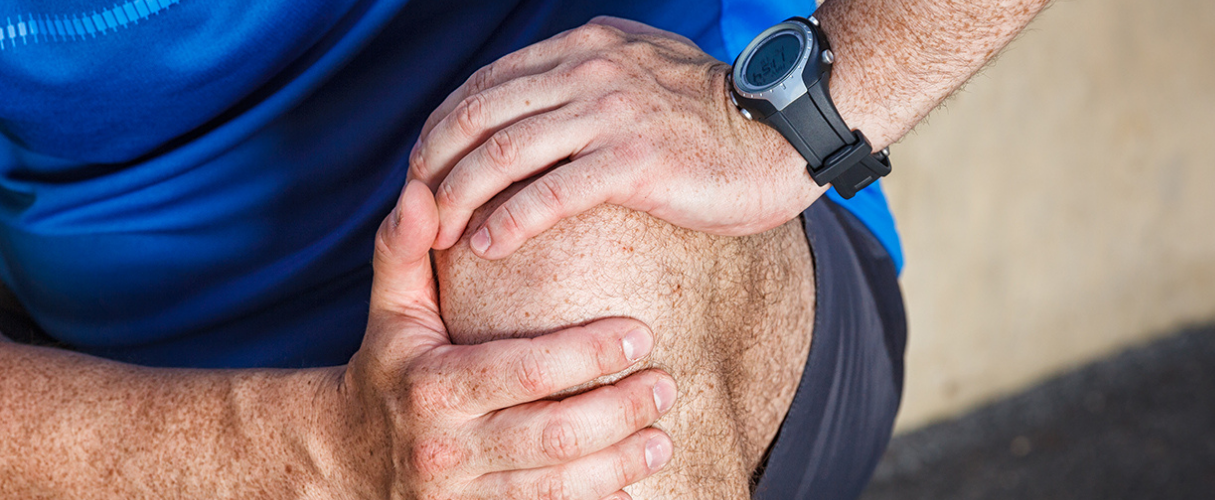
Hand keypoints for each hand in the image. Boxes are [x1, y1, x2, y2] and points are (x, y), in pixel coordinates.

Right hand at [326, 180, 675, 498]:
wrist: (344, 457)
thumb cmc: (387, 368)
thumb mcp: (390, 310)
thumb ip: (403, 249)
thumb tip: (419, 191)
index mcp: (434, 387)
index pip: (524, 370)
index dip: (587, 354)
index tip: (641, 332)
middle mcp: (448, 448)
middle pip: (552, 436)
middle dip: (619, 413)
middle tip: (665, 386)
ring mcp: (461, 496)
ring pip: (556, 490)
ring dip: (619, 464)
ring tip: (662, 440)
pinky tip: (633, 488)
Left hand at [409, 17, 820, 258]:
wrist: (785, 133)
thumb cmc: (715, 118)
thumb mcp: (644, 72)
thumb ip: (592, 77)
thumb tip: (544, 106)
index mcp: (585, 47)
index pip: (487, 83)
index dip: (443, 127)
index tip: (426, 169)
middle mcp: (589, 69)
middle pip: (481, 113)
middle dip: (435, 163)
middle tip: (416, 207)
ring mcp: (612, 111)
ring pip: (505, 151)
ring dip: (459, 196)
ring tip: (438, 234)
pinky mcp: (635, 160)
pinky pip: (551, 192)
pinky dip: (509, 219)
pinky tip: (488, 245)